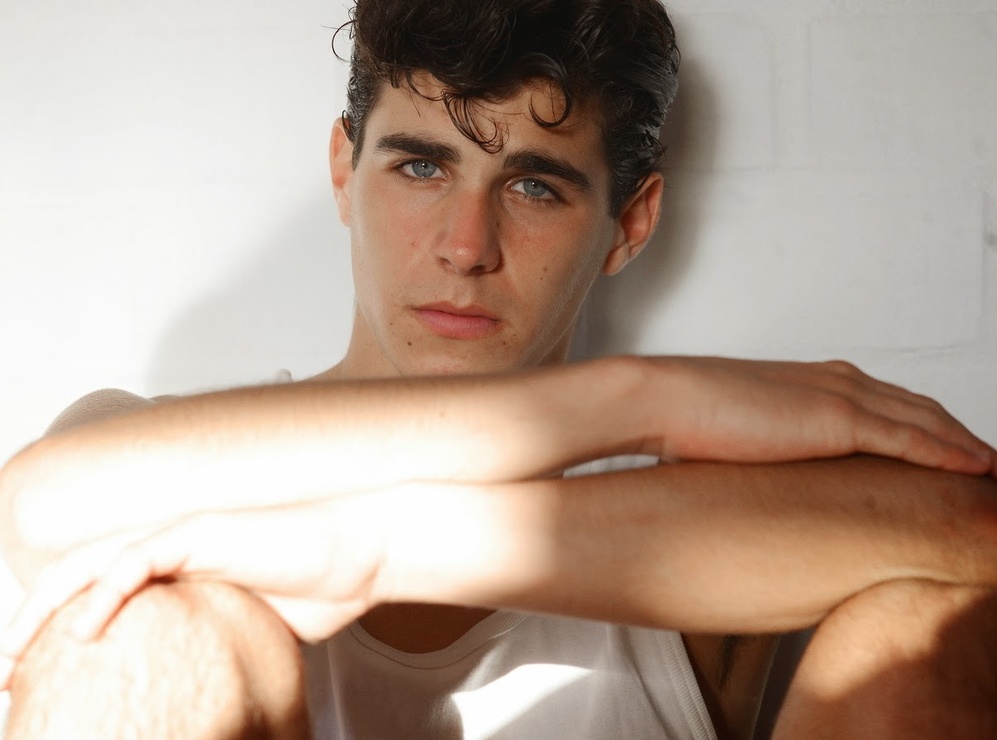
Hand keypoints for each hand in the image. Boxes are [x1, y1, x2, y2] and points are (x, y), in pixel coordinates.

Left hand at [0, 494, 383, 688]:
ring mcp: (187, 536)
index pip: (108, 589)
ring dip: (49, 604)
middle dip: (35, 616)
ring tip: (18, 646)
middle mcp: (177, 547)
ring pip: (95, 561)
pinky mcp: (202, 533)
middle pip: (84, 573)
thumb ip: (220, 646)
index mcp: (186, 569)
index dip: (66, 624)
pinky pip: (138, 560)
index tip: (40, 672)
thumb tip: (208, 693)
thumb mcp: (258, 630)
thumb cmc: (321, 584)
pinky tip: (85, 626)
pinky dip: (105, 593)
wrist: (358, 552)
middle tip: (7, 666)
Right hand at [645, 357, 995, 473]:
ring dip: (966, 444)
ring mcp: (840, 397)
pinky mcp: (838, 420)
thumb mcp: (735, 430)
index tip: (948, 447)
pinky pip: (912, 439)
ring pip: (926, 420)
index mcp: (811, 381)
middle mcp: (835, 380)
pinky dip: (951, 453)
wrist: (661, 399)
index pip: (886, 402)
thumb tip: (757, 474)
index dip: (923, 424)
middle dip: (958, 432)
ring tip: (995, 469)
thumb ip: (763, 444)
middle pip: (919, 407)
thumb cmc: (683, 417)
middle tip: (988, 461)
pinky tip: (978, 469)